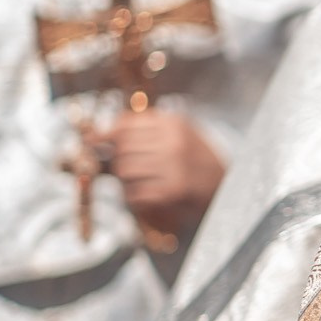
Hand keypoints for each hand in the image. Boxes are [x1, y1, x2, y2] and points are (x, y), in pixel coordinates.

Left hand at [103, 108, 225, 235]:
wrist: (229, 186)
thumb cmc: (197, 159)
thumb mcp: (180, 133)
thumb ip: (147, 130)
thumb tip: (100, 137)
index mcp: (174, 123)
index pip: (126, 125)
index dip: (104, 134)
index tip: (91, 141)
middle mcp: (173, 142)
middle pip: (121, 149)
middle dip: (117, 159)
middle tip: (125, 166)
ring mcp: (173, 167)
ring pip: (124, 171)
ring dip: (125, 179)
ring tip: (139, 181)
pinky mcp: (172, 191)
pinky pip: (134, 193)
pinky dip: (133, 196)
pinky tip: (146, 194)